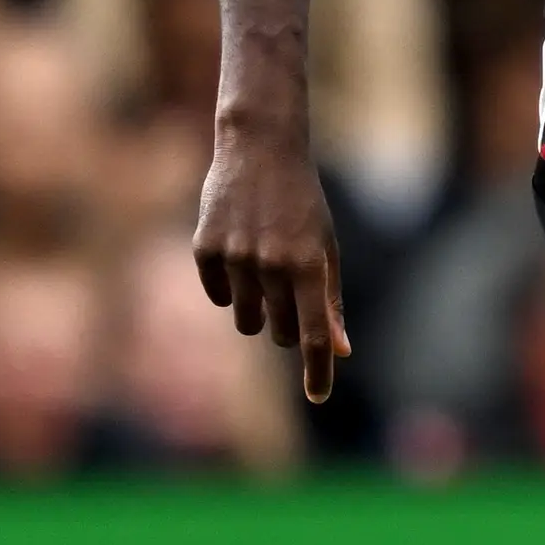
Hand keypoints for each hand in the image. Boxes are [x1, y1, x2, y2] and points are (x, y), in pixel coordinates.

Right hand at [193, 112, 349, 403]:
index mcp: (308, 264)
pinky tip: (237, 252)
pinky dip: (228, 287)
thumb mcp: (325, 248)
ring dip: (257, 309)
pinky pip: (217, 296)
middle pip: (280, 332)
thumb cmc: (302, 203)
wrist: (260, 148)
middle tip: (290, 294)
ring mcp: (235, 257)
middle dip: (288, 327)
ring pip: (246, 320)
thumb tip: (339, 350)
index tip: (317, 397)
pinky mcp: (205, 248)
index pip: (312, 334)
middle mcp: (271, 264)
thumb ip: (330, 300)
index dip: (317, 371)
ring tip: (263, 268)